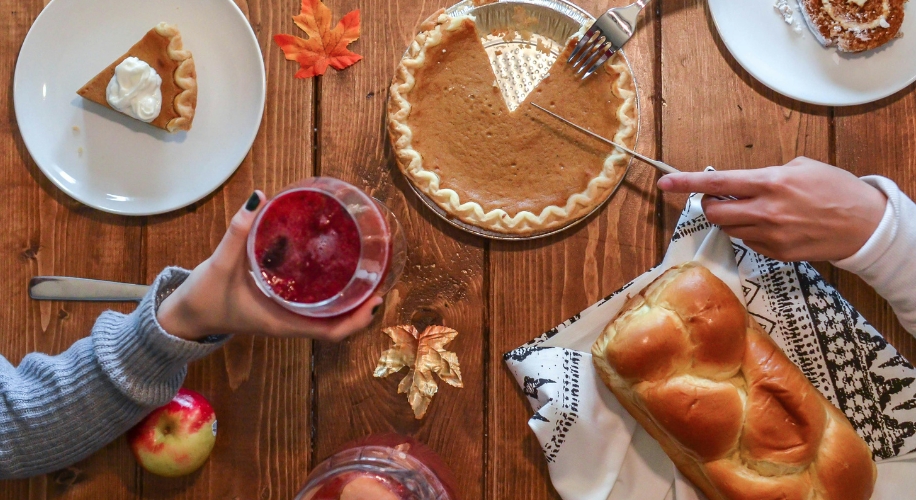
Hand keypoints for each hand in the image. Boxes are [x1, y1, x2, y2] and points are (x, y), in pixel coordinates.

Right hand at [157, 192, 382, 341]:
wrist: (184, 316)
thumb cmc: (203, 298)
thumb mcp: (220, 265)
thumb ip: (238, 231)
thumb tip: (259, 197)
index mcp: (283, 322)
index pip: (332, 332)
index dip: (358, 319)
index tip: (376, 299)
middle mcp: (290, 322)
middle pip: (339, 323)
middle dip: (363, 305)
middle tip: (381, 276)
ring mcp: (287, 316)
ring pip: (329, 314)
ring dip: (350, 298)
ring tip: (368, 269)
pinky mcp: (281, 306)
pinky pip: (314, 303)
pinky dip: (330, 290)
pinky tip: (335, 266)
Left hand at [656, 157, 886, 261]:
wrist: (865, 224)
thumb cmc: (835, 189)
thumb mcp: (801, 167)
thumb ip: (766, 175)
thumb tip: (743, 183)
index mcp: (769, 183)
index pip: (717, 183)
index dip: (687, 182)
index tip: (665, 182)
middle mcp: (765, 210)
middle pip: (714, 213)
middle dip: (710, 205)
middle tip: (719, 199)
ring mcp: (769, 235)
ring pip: (728, 229)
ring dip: (731, 219)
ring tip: (753, 211)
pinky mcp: (776, 253)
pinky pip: (747, 242)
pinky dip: (749, 233)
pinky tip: (770, 225)